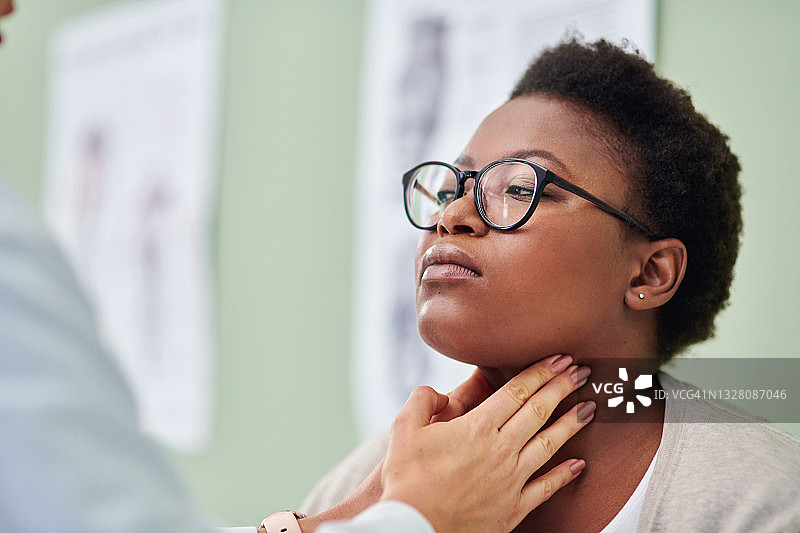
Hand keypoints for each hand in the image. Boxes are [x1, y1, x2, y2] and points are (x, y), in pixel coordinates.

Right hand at [380, 355, 592, 532]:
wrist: (413, 526)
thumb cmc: (406, 479)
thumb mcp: (404, 428)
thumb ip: (423, 400)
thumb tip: (437, 391)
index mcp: (477, 427)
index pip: (517, 391)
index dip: (541, 372)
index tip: (559, 359)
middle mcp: (500, 450)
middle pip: (539, 411)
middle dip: (562, 388)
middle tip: (581, 371)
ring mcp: (510, 480)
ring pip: (549, 445)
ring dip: (571, 424)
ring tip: (589, 408)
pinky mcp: (513, 508)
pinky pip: (546, 488)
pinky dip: (565, 475)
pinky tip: (579, 465)